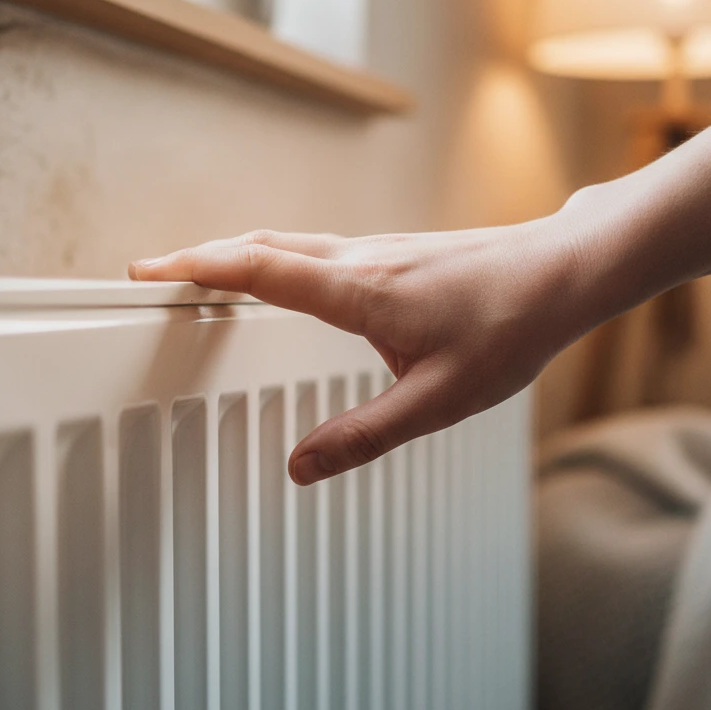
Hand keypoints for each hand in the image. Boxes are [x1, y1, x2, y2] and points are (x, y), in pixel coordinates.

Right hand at [129, 218, 585, 483]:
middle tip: (153, 275)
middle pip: (258, 245)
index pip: (257, 269)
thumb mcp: (439, 400)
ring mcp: (375, 249)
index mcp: (359, 291)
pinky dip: (272, 257)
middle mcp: (359, 259)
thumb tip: (301, 467)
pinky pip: (311, 248)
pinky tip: (278, 280)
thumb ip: (364, 435)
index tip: (148, 273)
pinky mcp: (391, 252)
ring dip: (234, 255)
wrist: (562, 271)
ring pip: (285, 242)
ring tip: (199, 278)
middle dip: (199, 259)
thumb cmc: (511, 326)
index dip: (196, 270)